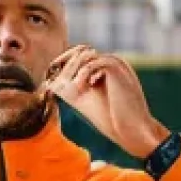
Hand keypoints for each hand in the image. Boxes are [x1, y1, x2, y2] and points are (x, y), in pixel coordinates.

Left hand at [45, 46, 169, 158]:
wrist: (131, 129)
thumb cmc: (111, 119)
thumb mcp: (85, 100)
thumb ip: (72, 87)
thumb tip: (49, 82)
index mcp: (105, 68)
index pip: (80, 54)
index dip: (64, 63)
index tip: (51, 78)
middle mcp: (110, 62)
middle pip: (80, 51)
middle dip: (66, 67)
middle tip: (59, 83)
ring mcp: (115, 63)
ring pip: (85, 55)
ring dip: (74, 71)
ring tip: (76, 89)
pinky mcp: (117, 68)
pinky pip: (94, 62)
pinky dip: (84, 74)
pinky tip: (82, 87)